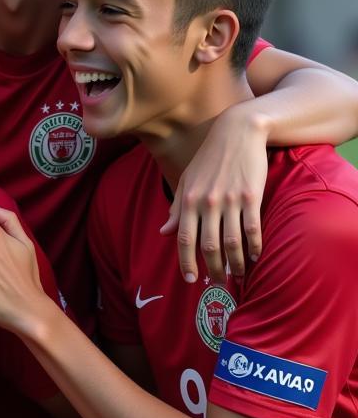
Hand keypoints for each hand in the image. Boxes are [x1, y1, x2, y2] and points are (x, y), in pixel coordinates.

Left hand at [160, 108, 267, 281]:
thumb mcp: (187, 180)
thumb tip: (163, 232)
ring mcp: (230, 200)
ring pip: (232, 242)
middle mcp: (207, 203)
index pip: (184, 239)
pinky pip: (252, 228)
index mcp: (189, 200)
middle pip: (208, 246)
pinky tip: (254, 258)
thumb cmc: (209, 159)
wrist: (237, 132)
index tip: (190, 280)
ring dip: (234, 264)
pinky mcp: (251, 196)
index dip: (186, 262)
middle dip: (212, 269)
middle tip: (217, 284)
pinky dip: (254, 247)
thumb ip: (177, 209)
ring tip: (237, 277)